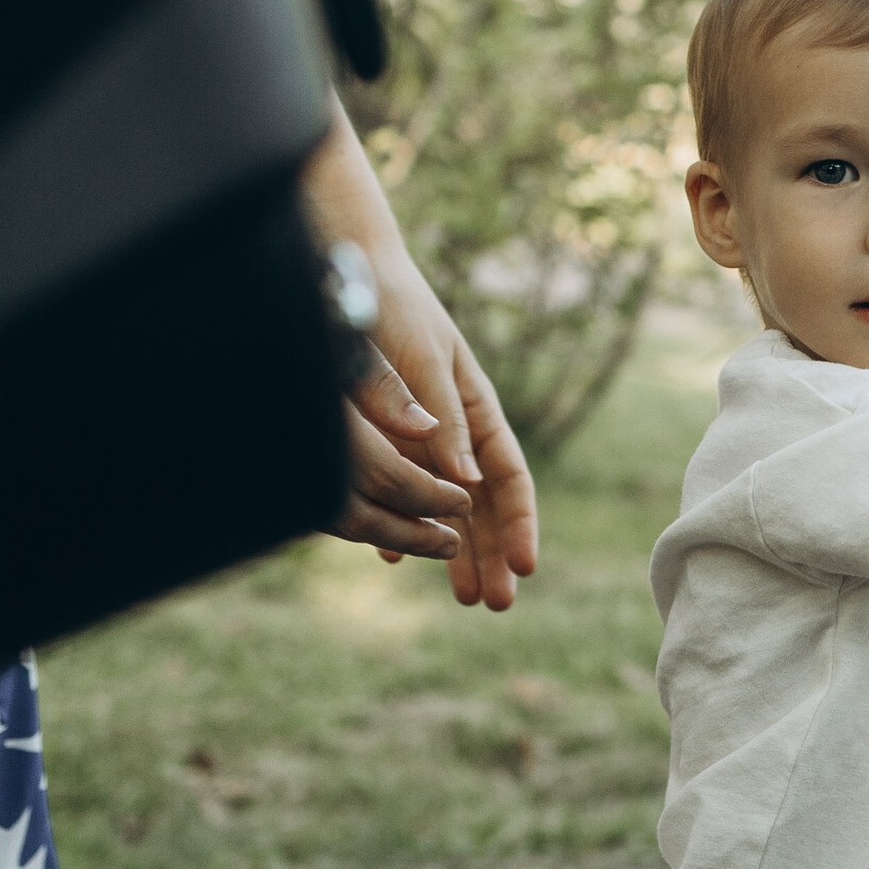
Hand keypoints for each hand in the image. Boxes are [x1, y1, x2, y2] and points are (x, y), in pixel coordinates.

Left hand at [301, 109, 538, 609]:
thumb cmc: (387, 304)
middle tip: (496, 606)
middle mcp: (453, 426)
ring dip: (455, 550)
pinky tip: (396, 555)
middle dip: (493, 553)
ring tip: (462, 599)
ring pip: (445, 501)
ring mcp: (421, 431)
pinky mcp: (384, 431)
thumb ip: (440, 419)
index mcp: (473, 408)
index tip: (524, 569)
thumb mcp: (416, 360)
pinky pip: (401, 487)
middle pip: (483, 502)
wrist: (345, 262)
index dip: (520, 525)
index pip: (508, 477)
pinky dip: (404, 521)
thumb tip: (468, 488)